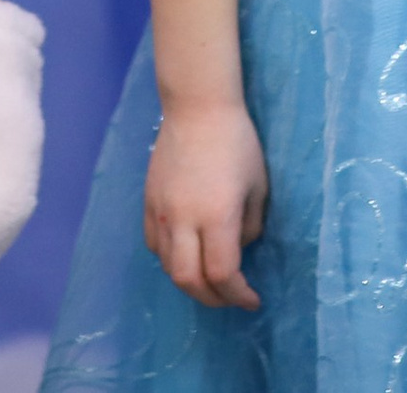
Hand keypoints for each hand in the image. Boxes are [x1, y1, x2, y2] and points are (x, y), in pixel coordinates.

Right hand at [143, 97, 265, 310]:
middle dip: (212, 298)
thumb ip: (251, 226)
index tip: (252, 299)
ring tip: (208, 279)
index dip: (238, 295)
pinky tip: (184, 253)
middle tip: (229, 297)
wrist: (197, 106)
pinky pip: (153, 244)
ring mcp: (161, 210)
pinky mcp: (148, 200)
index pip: (222, 274)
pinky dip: (169, 260)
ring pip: (167, 266)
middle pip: (189, 280)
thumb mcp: (258, 185)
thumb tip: (238, 248)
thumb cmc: (237, 141)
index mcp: (217, 215)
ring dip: (189, 281)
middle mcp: (184, 219)